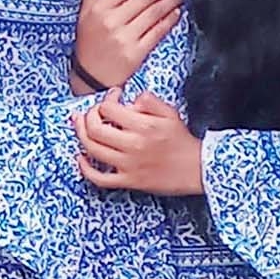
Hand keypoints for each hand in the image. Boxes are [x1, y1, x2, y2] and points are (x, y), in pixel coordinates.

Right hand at [73, 0, 181, 90]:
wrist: (90, 75)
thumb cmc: (88, 40)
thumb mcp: (84, 13)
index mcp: (100, 8)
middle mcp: (112, 21)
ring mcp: (125, 38)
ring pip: (154, 13)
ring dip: (171, 1)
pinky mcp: (136, 53)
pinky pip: (157, 32)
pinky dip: (169, 21)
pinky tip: (176, 13)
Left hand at [73, 89, 203, 195]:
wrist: (198, 169)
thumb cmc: (182, 141)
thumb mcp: (170, 113)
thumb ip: (149, 101)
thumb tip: (129, 98)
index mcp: (144, 126)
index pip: (109, 109)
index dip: (106, 99)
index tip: (112, 97)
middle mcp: (133, 146)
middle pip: (94, 129)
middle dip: (87, 116)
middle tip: (91, 111)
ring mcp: (129, 165)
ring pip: (92, 150)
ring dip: (81, 135)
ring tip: (80, 125)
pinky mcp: (129, 181)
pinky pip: (100, 178)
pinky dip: (85, 169)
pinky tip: (81, 157)